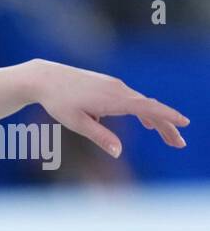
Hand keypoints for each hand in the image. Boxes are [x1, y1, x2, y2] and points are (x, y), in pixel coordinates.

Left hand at [29, 58, 188, 157]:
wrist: (45, 78)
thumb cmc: (58, 102)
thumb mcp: (76, 123)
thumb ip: (99, 137)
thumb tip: (118, 152)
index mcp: (114, 99)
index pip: (148, 108)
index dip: (168, 116)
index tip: (184, 123)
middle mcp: (119, 90)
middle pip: (150, 108)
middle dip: (167, 126)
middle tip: (179, 143)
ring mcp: (115, 86)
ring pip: (142, 104)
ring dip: (156, 120)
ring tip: (168, 137)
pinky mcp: (108, 85)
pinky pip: (131, 100)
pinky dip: (142, 111)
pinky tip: (146, 123)